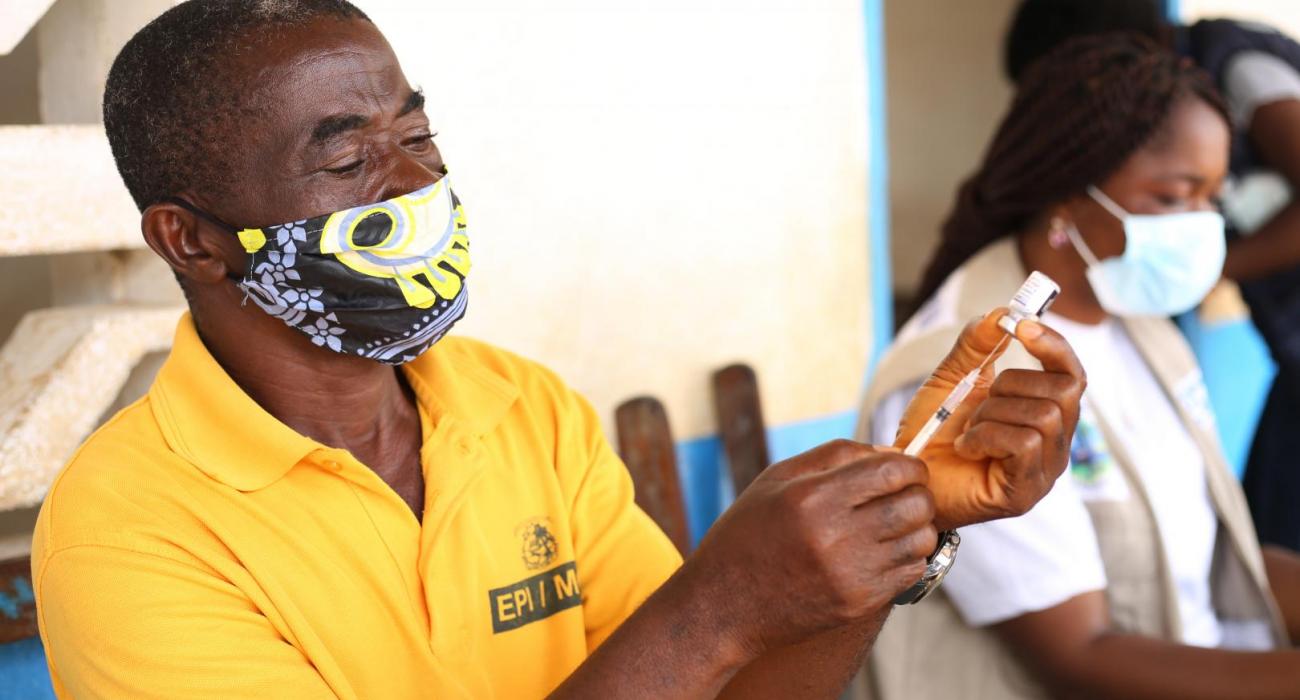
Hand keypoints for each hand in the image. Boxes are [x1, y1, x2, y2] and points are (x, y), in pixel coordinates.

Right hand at [677, 441, 936, 659]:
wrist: (724, 605)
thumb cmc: (747, 533)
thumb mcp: (776, 480)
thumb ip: (834, 456)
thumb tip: (890, 451)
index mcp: (812, 497)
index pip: (892, 471)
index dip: (910, 465)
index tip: (907, 468)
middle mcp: (835, 536)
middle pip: (916, 504)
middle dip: (919, 493)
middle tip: (904, 494)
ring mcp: (850, 574)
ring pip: (921, 539)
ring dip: (917, 526)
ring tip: (895, 523)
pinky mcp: (859, 603)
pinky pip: (911, 571)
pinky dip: (908, 556)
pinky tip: (885, 550)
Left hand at [894, 309, 1084, 529]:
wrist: (905, 477)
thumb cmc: (932, 433)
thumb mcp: (951, 377)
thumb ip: (976, 344)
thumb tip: (1004, 312)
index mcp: (1045, 413)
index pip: (1072, 374)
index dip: (1054, 345)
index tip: (1022, 326)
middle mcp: (1054, 443)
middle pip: (1064, 390)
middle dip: (1012, 384)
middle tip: (979, 402)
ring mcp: (1044, 471)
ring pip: (1043, 416)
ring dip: (993, 414)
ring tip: (969, 431)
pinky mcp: (1026, 492)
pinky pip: (1024, 444)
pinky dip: (986, 437)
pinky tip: (966, 448)